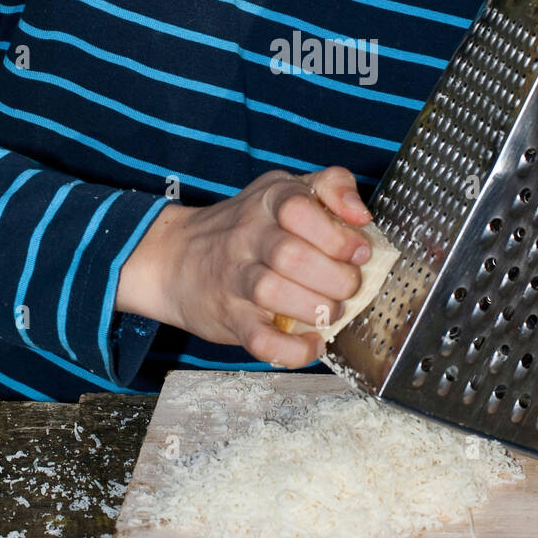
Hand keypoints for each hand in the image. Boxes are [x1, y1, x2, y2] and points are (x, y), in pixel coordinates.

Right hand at [157, 164, 372, 368]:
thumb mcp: (285, 189)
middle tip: (349, 286)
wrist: (175, 257)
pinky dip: (292, 350)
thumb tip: (362, 215)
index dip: (336, 233)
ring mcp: (235, 278)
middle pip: (291, 255)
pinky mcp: (231, 317)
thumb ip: (331, 188)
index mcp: (268, 201)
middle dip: (335, 278)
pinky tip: (312, 343)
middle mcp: (248, 236)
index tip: (359, 251)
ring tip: (331, 311)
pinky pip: (259, 339)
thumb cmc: (247, 227)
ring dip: (316, 308)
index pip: (298, 207)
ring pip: (271, 292)